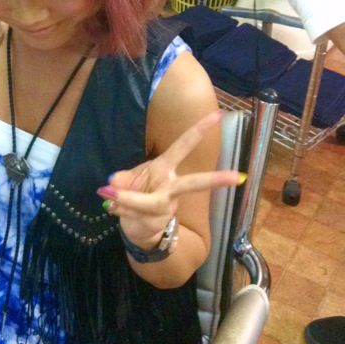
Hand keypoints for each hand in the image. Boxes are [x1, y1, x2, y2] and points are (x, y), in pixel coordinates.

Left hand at [97, 110, 243, 251]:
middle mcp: (171, 187)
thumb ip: (121, 180)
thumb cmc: (137, 194)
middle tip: (237, 177)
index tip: (218, 115)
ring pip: (149, 203)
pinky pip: (135, 215)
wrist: (139, 228)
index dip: (199, 130)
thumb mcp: (127, 180)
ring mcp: (168, 207)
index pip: (184, 145)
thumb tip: (113, 183)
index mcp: (165, 168)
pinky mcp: (158, 223)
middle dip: (214, 180)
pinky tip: (112, 208)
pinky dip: (119, 210)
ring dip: (126, 200)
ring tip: (107, 194)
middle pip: (194, 183)